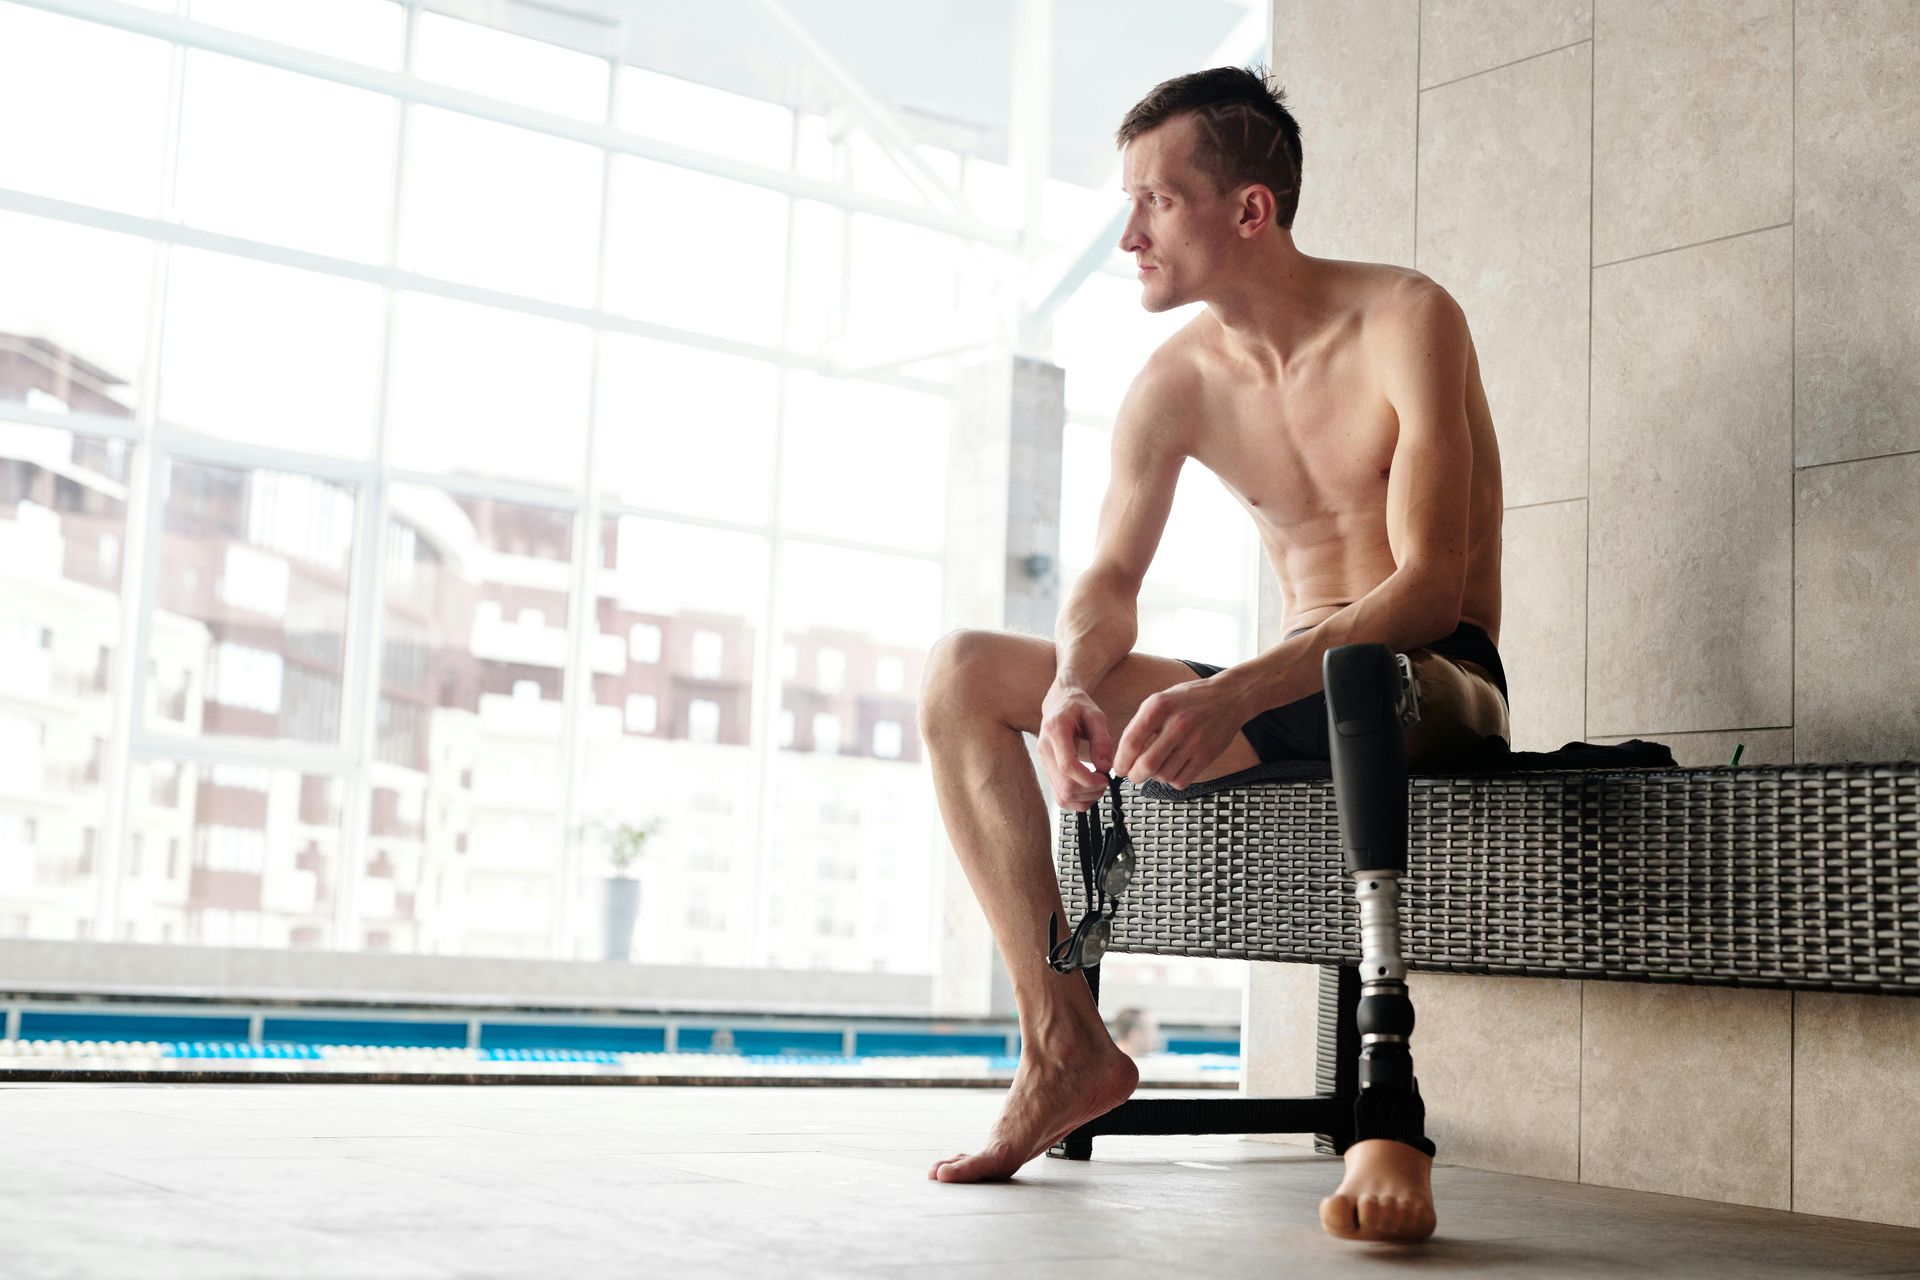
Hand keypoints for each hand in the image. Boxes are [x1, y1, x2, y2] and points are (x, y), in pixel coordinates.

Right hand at [1038, 683, 1113, 810]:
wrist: (1059, 703)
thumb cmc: (1078, 707)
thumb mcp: (1096, 715)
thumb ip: (1102, 740)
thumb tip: (1105, 767)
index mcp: (1055, 731)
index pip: (1067, 766)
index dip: (1088, 779)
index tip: (1105, 778)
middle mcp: (1044, 749)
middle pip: (1064, 785)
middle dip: (1090, 790)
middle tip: (1105, 781)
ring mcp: (1043, 762)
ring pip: (1061, 795)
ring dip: (1085, 798)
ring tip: (1099, 785)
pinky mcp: (1047, 771)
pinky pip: (1059, 796)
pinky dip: (1077, 800)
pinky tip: (1089, 790)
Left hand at [1111, 675, 1247, 788]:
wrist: (1229, 697)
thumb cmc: (1190, 699)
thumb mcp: (1160, 700)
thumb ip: (1140, 724)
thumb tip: (1123, 754)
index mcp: (1159, 707)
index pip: (1131, 741)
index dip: (1120, 761)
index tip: (1119, 768)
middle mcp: (1177, 724)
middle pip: (1146, 765)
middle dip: (1135, 775)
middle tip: (1134, 774)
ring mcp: (1194, 742)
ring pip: (1163, 776)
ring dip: (1155, 777)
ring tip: (1157, 767)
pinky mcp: (1207, 756)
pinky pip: (1181, 781)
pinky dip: (1172, 780)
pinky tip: (1172, 769)